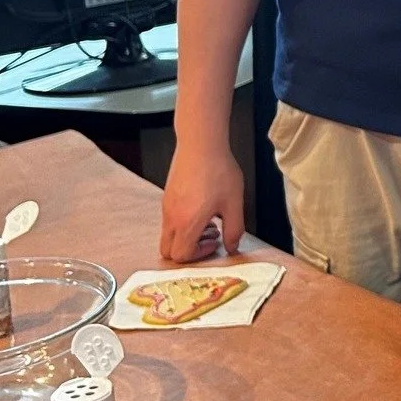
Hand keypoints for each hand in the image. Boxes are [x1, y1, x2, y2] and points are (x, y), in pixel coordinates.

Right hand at [159, 143, 244, 260]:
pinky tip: (202, 207)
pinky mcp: (167, 197)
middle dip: (189, 250)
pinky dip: (183, 223)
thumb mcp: (234, 203)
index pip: (181, 256)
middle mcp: (171, 218)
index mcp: (187, 223)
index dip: (199, 255)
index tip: (216, 240)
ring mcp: (166, 207)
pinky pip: (169, 221)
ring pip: (168, 235)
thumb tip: (232, 248)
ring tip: (210, 219)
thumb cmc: (218, 171)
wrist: (201, 144)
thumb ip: (234, 229)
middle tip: (211, 235)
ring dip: (187, 236)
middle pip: (168, 251)